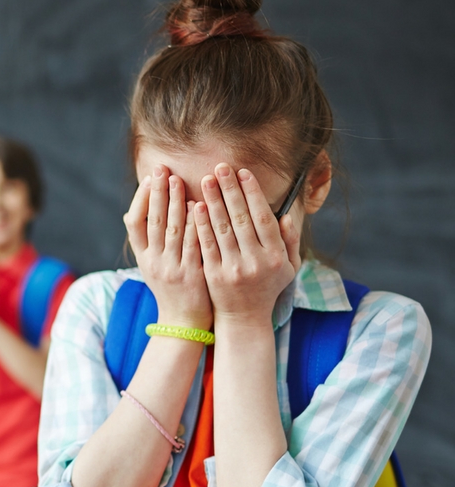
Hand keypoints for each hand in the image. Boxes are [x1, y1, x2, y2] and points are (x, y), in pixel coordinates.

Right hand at [123, 165, 210, 328]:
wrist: (183, 322)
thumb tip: (141, 210)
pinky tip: (199, 206)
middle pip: (153, 221)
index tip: (148, 180)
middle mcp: (153, 262)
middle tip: (163, 169)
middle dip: (158, 193)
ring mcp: (171, 268)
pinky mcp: (191, 275)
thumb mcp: (153, 266)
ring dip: (175, 202)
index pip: (134, 223)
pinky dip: (194, 223)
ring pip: (172, 229)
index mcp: (142, 258)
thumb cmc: (173, 289)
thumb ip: (151, 241)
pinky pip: (192, 244)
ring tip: (179, 180)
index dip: (141, 200)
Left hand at [194, 164, 299, 323]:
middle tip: (220, 167)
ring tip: (205, 180)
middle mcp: (256, 262)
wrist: (244, 319)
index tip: (243, 172)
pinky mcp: (214, 276)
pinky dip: (201, 225)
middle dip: (230, 190)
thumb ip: (290, 240)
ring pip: (222, 229)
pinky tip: (195, 206)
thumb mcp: (289, 267)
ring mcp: (234, 269)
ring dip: (214, 202)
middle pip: (241, 219)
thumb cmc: (267, 287)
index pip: (264, 217)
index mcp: (276, 256)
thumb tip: (287, 213)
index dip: (253, 193)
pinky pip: (206, 245)